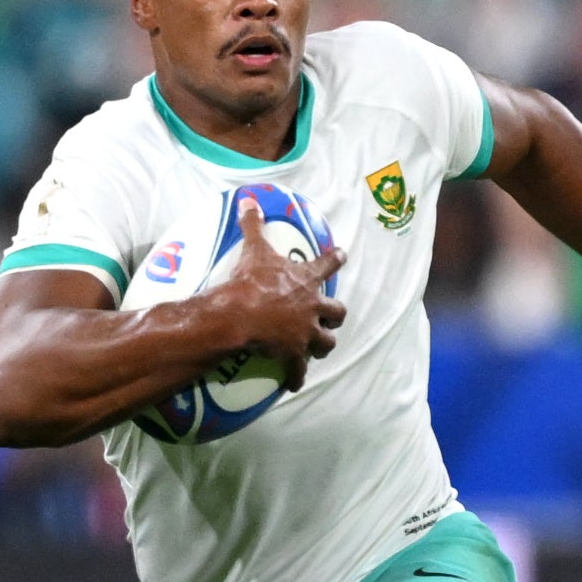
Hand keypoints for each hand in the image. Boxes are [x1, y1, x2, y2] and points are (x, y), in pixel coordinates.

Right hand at [218, 193, 345, 388]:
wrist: (240, 315)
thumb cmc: (250, 280)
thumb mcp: (253, 249)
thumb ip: (253, 224)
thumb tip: (247, 198)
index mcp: (306, 280)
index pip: (328, 264)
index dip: (335, 259)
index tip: (341, 255)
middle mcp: (313, 306)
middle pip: (337, 312)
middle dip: (334, 314)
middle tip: (329, 316)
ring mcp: (305, 332)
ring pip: (327, 341)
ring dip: (323, 343)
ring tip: (317, 346)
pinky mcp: (294, 353)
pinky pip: (299, 369)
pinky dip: (296, 376)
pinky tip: (294, 383)